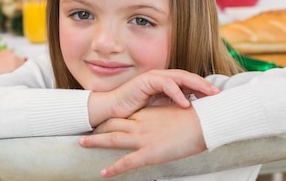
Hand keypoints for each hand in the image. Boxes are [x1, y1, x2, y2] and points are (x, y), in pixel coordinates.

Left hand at [80, 105, 205, 177]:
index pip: (122, 115)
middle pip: (112, 124)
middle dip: (97, 128)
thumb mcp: (175, 113)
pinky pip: (127, 162)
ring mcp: (143, 138)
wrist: (205, 121)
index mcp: (147, 113)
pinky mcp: (150, 153)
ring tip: (80, 143)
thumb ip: (164, 117)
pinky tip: (103, 173)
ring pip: (112, 139)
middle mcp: (141, 123)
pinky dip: (113, 168)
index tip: (101, 122)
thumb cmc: (195, 117)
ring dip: (95, 142)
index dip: (110, 119)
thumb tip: (162, 122)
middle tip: (85, 131)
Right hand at [87, 69, 218, 126]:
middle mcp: (162, 77)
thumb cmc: (134, 113)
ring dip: (196, 85)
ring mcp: (154, 77)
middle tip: (218, 93)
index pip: (189, 82)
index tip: (217, 97)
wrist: (112, 111)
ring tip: (208, 94)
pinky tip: (186, 102)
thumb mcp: (159, 110)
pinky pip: (166, 84)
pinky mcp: (146, 80)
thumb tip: (194, 113)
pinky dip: (177, 93)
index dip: (203, 88)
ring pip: (180, 77)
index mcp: (166, 83)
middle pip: (188, 77)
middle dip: (205, 84)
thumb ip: (174, 107)